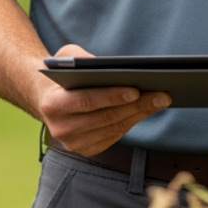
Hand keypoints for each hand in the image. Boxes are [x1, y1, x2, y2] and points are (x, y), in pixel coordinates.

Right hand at [35, 44, 169, 156]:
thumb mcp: (65, 57)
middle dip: (136, 105)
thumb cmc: (62, 74)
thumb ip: (82, 58)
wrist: (47, 99)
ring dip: (139, 114)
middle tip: (161, 94)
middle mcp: (61, 129)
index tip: (135, 89)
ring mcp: (73, 143)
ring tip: (160, 100)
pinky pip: (114, 136)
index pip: (86, 101)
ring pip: (114, 128)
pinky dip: (132, 122)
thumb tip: (113, 68)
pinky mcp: (86, 149)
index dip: (111, 96)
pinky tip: (146, 109)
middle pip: (105, 117)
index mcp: (52, 105)